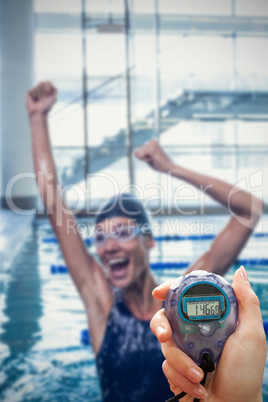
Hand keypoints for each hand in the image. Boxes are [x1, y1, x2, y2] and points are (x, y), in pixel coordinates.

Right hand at [26, 81, 56, 116]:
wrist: (39, 112)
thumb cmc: (46, 107)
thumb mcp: (54, 98)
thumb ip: (54, 90)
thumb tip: (51, 83)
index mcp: (45, 90)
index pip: (48, 83)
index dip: (49, 86)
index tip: (49, 93)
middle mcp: (39, 89)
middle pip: (43, 83)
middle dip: (45, 90)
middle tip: (45, 97)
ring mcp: (34, 91)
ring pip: (38, 86)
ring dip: (41, 94)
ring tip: (40, 100)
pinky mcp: (29, 92)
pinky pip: (34, 89)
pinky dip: (36, 95)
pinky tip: (35, 99)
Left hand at [134, 139, 173, 172]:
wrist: (169, 167)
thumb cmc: (160, 164)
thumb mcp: (147, 159)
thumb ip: (140, 155)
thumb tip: (134, 153)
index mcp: (152, 142)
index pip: (139, 151)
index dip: (144, 157)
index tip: (153, 158)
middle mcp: (152, 141)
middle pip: (138, 151)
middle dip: (143, 158)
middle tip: (154, 159)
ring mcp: (152, 144)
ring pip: (139, 154)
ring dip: (145, 159)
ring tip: (154, 159)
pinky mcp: (151, 149)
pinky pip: (140, 155)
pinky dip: (145, 160)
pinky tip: (153, 159)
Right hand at [150, 267, 265, 401]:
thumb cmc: (246, 372)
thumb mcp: (251, 334)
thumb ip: (246, 302)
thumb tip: (240, 271)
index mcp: (208, 319)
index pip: (185, 296)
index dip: (170, 289)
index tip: (159, 292)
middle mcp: (193, 331)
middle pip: (164, 317)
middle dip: (160, 326)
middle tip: (165, 337)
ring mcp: (183, 350)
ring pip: (164, 345)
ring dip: (180, 362)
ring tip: (199, 376)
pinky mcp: (176, 369)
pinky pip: (166, 366)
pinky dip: (181, 378)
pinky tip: (197, 388)